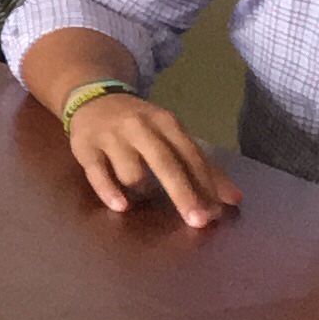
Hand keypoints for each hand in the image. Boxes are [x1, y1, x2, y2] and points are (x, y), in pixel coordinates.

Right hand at [63, 89, 240, 227]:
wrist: (93, 97)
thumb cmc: (139, 125)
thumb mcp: (170, 134)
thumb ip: (199, 164)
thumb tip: (232, 199)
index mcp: (166, 123)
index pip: (190, 156)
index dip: (205, 184)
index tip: (218, 212)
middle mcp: (139, 127)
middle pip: (165, 163)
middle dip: (183, 193)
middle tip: (197, 222)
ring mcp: (111, 137)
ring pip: (132, 171)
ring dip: (142, 192)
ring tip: (143, 198)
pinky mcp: (85, 147)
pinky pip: (97, 173)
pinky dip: (109, 191)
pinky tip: (120, 206)